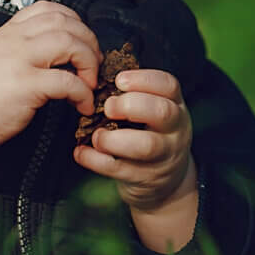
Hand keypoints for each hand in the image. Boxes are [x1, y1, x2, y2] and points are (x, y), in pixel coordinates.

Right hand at [0, 2, 101, 151]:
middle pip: (66, 23)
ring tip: (90, 82)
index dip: (74, 23)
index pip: (49, 9)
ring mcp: (21, 61)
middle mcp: (16, 40)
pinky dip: (82, 93)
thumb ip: (19, 46)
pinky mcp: (26, 86)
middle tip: (93, 65)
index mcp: (9, 31)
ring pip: (69, 44)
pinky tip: (82, 105)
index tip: (80, 42)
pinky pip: (67, 82)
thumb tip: (51, 51)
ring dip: (88, 62)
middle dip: (89, 42)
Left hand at [72, 66, 199, 247]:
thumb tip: (93, 73)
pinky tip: (81, 152)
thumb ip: (132, 94)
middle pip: (161, 112)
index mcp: (174, 105)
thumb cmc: (150, 133)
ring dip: (114, 139)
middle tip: (108, 107)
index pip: (168, 85)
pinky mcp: (145, 178)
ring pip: (145, 145)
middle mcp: (174, 129)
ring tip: (96, 136)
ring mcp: (163, 156)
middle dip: (131, 105)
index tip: (119, 80)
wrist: (167, 181)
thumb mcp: (152, 110)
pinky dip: (95, 160)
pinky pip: (119, 169)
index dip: (143, 79)